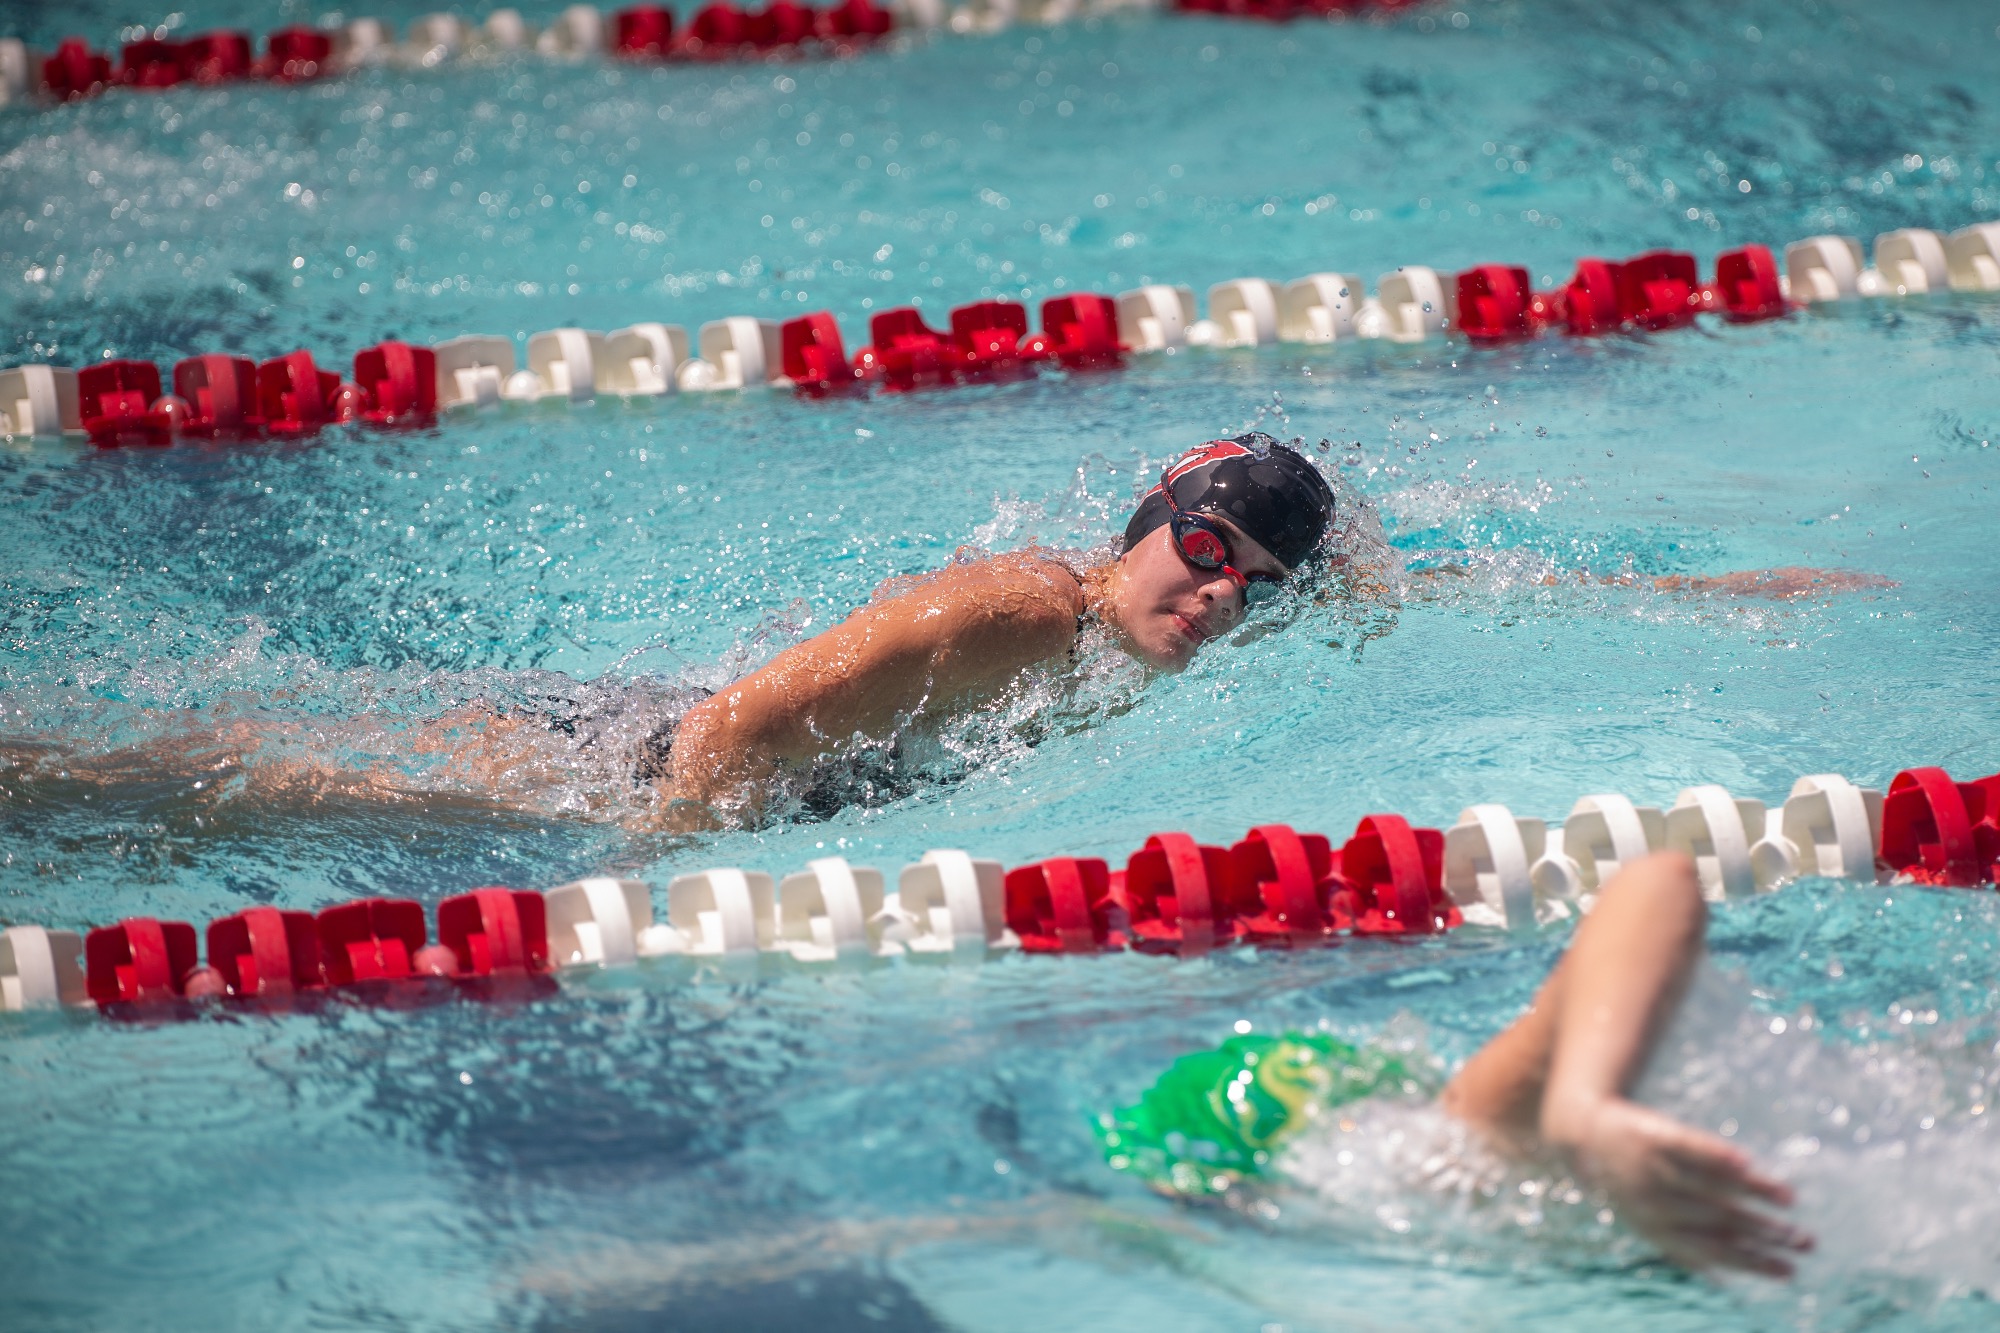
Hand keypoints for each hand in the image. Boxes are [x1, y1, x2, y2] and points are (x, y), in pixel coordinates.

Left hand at [1551, 1097, 1812, 1277]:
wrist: (1582, 1133)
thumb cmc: (1627, 1183)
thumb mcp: (1646, 1219)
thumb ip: (1683, 1243)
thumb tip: (1727, 1277)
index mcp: (1655, 1229)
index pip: (1712, 1250)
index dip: (1751, 1262)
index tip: (1789, 1270)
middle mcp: (1654, 1201)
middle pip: (1719, 1219)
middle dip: (1765, 1232)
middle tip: (1805, 1240)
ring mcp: (1654, 1167)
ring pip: (1710, 1184)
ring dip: (1754, 1193)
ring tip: (1790, 1201)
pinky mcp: (1654, 1134)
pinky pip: (1691, 1147)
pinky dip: (1717, 1154)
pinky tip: (1747, 1163)